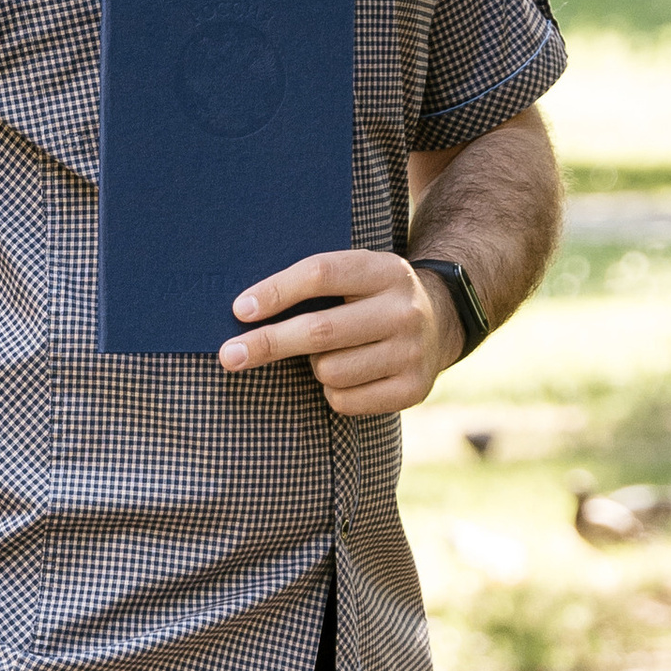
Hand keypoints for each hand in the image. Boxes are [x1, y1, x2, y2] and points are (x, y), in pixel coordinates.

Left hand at [217, 249, 456, 415]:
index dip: (276, 292)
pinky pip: (344, 400)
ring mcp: (413, 352)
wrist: (441, 322)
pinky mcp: (413, 389)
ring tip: (334, 354)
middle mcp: (404, 310)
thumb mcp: (355, 274)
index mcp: (384, 270)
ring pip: (329, 370)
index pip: (321, 274)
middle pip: (319, 331)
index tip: (240, 310)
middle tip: (230, 355)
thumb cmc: (371, 297)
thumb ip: (312, 284)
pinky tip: (352, 374)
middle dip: (267, 344)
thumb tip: (244, 313)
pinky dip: (334, 392)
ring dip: (315, 367)